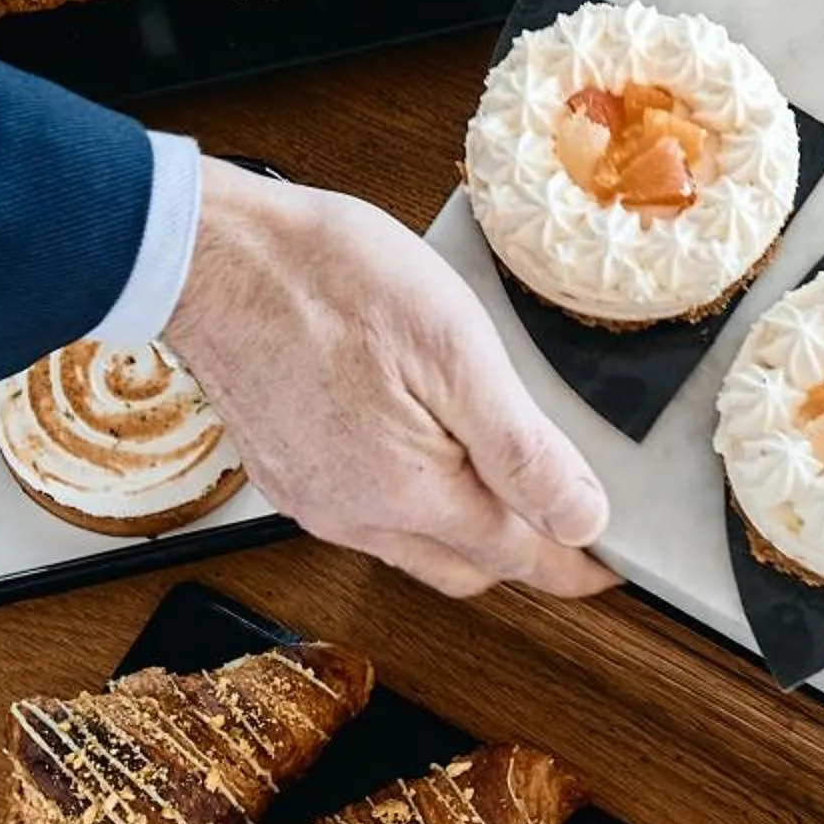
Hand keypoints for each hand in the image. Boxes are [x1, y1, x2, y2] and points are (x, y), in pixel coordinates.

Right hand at [166, 158, 614, 597]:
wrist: (209, 255)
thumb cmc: (327, 279)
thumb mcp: (456, 349)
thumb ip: (522, 449)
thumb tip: (581, 518)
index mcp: (409, 494)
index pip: (518, 558)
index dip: (576, 566)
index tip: (613, 566)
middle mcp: (355, 517)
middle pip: (467, 567)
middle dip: (524, 556)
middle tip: (570, 522)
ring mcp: (311, 500)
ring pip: (413, 548)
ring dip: (464, 532)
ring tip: (503, 483)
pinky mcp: (283, 475)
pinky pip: (364, 519)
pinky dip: (410, 506)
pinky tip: (422, 456)